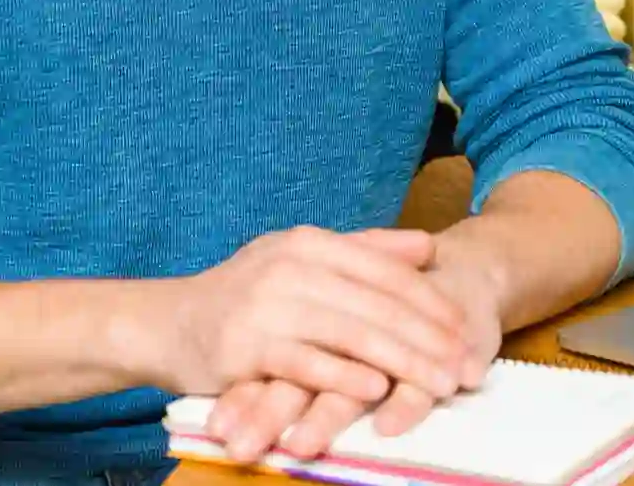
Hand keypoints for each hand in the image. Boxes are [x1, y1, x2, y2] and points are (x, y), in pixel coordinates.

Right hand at [204, 233, 502, 462]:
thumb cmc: (244, 295)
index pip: (384, 270)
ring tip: (440, 383)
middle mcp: (289, 266)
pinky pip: (305, 363)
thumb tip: (427, 245)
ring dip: (402, 361)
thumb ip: (364, 251)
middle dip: (428, 337)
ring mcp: (267, 306)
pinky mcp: (246, 347)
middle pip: (375, 303)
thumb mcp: (300, 259)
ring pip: (350, 333)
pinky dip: (343, 376)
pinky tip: (377, 390)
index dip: (429, 300)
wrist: (167, 322)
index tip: (466, 327)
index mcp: (308, 242)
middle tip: (466, 364)